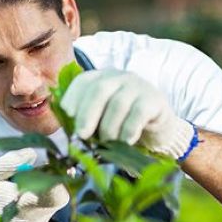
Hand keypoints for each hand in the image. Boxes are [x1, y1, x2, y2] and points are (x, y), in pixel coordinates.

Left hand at [61, 69, 193, 159]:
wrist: (157, 128)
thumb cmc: (121, 125)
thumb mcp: (100, 120)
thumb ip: (83, 122)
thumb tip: (64, 136)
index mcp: (100, 79)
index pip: (82, 82)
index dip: (72, 98)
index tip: (67, 118)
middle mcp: (119, 77)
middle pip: (99, 89)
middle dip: (87, 114)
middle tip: (82, 135)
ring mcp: (138, 86)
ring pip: (118, 103)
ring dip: (109, 128)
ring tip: (106, 144)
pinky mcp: (155, 100)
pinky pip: (139, 112)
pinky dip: (129, 129)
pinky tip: (125, 141)